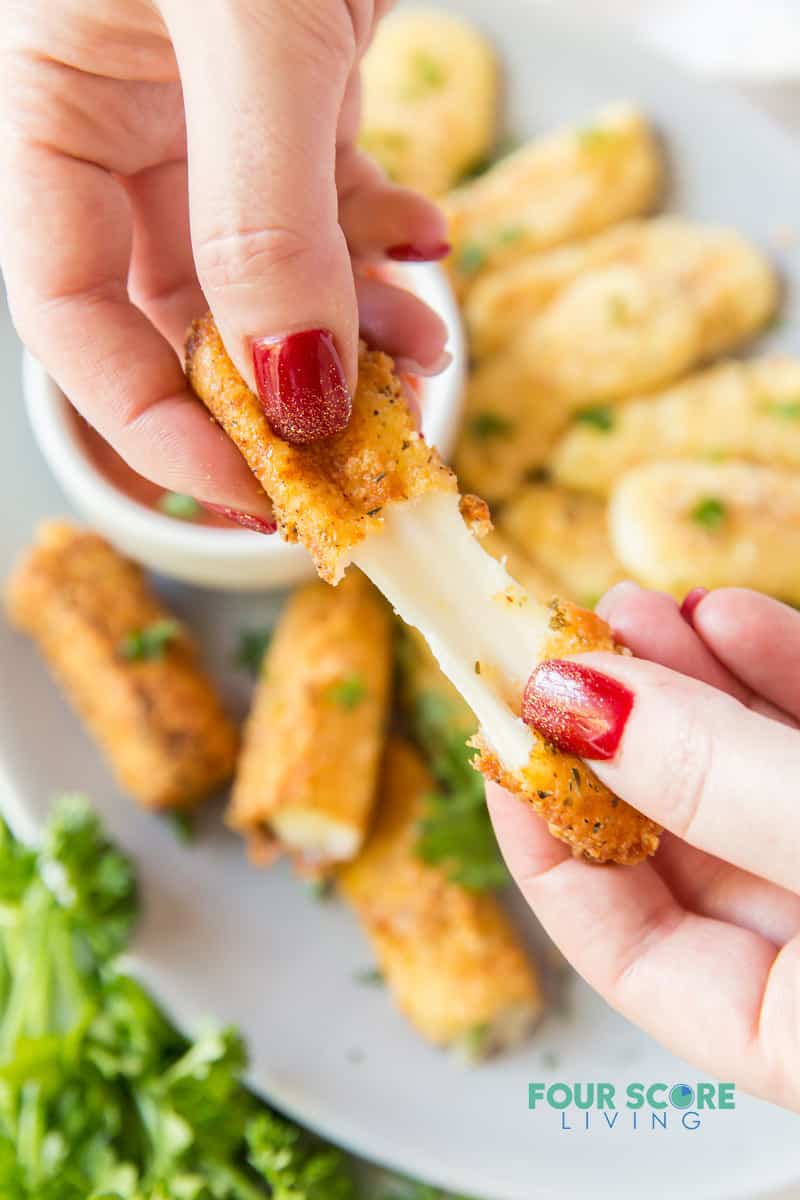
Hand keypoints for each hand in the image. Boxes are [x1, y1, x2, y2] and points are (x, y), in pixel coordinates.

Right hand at [0, 1, 448, 522]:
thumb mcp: (250, 27)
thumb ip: (262, 212)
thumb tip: (294, 388)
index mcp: (50, 106)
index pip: (70, 312)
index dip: (154, 419)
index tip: (252, 486)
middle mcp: (121, 125)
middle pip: (183, 314)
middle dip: (279, 388)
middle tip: (360, 444)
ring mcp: (210, 116)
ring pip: (273, 275)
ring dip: (352, 324)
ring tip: (423, 342)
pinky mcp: (295, 93)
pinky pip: (331, 203)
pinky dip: (381, 243)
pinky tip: (426, 242)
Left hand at [489, 583, 799, 1110]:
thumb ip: (715, 785)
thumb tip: (571, 700)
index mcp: (782, 1030)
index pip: (617, 947)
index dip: (543, 835)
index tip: (502, 731)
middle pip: (677, 839)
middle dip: (614, 727)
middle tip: (564, 639)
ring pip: (745, 776)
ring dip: (688, 681)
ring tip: (637, 606)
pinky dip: (775, 674)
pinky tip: (730, 616)